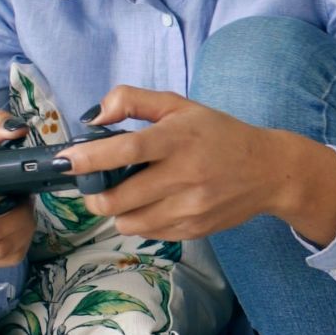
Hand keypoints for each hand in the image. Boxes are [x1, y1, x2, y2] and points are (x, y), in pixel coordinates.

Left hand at [59, 86, 335, 243]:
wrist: (269, 171)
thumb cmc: (219, 134)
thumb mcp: (181, 106)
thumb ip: (134, 101)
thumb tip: (95, 117)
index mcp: (178, 139)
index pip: (127, 150)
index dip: (90, 158)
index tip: (66, 161)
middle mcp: (184, 175)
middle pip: (118, 198)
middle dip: (93, 194)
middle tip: (93, 184)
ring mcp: (189, 208)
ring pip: (128, 222)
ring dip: (116, 210)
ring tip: (125, 194)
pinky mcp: (193, 230)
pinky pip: (148, 233)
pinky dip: (139, 221)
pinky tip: (151, 204)